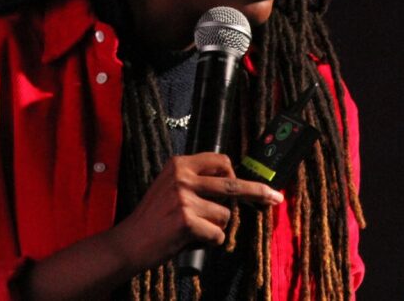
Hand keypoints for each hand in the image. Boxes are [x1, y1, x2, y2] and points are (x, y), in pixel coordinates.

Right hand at [112, 152, 283, 271]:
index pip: (221, 161)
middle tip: (275, 197)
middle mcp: (183, 177)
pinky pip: (218, 235)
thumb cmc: (153, 218)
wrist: (129, 242)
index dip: (236, 174)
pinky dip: (210, 242)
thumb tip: (234, 185)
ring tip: (193, 230)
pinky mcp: (188, 221)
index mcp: (179, 164)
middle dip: (258, 191)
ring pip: (225, 215)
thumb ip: (196, 182)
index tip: (255, 183)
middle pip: (233, 184)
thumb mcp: (169, 187)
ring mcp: (185, 198)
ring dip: (216, 227)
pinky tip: (190, 240)